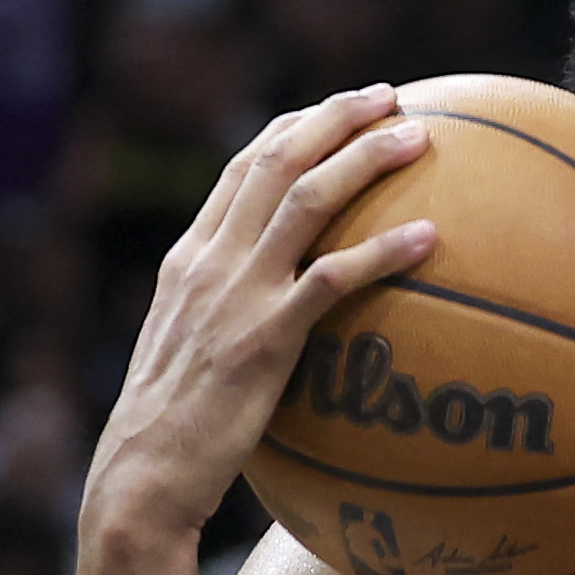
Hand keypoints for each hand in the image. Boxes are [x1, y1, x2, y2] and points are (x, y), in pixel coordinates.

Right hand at [76, 87, 435, 574]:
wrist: (141, 477)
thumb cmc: (178, 433)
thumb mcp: (198, 355)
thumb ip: (233, 318)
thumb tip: (291, 314)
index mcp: (189, 258)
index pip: (242, 168)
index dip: (295, 128)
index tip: (342, 107)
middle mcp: (208, 261)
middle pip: (274, 160)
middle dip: (335, 117)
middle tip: (393, 96)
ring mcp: (235, 294)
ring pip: (305, 200)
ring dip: (365, 160)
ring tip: (419, 138)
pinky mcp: (264, 338)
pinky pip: (333, 279)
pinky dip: (384, 250)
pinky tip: (433, 239)